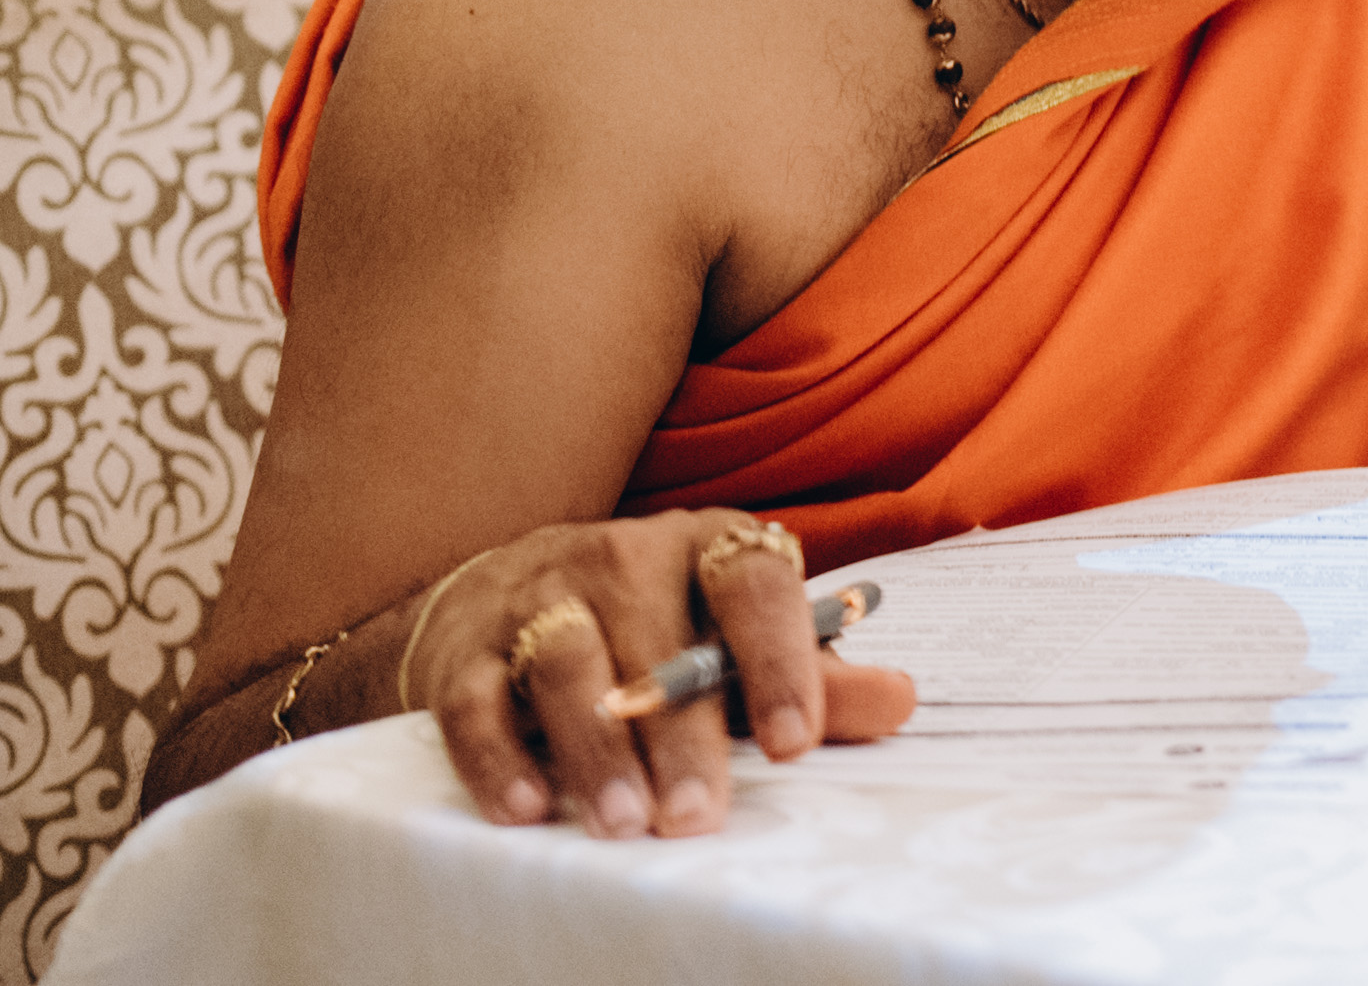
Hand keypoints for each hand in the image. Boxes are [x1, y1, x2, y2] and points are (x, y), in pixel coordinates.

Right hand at [409, 510, 915, 838]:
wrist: (501, 601)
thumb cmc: (652, 629)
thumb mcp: (736, 644)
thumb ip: (813, 677)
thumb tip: (902, 700)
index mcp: (707, 544)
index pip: (755, 582)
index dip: (780, 659)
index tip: (794, 742)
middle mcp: (623, 555)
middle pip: (658, 639)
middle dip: (681, 736)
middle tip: (697, 816)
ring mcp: (539, 595)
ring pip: (567, 663)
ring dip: (595, 750)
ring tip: (624, 822)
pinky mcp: (465, 648)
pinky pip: (476, 700)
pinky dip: (499, 758)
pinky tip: (529, 809)